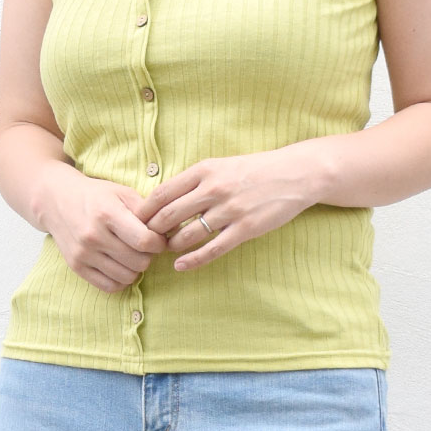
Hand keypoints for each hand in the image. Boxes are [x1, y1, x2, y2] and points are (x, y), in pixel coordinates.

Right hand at [45, 170, 168, 292]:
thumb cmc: (96, 195)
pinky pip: (109, 286)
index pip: (144, 241)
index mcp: (107, 213)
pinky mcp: (76, 266)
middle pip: (138, 261)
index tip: (158, 238)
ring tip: (132, 254)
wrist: (56, 200)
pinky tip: (121, 265)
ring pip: (126, 277)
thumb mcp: (121, 193)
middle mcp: (93, 235)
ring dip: (136, 268)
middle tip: (145, 246)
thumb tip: (172, 229)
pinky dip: (121, 280)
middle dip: (149, 255)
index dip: (158, 243)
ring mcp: (83, 253)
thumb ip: (146, 210)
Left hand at [134, 150, 314, 271]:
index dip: (145, 211)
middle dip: (153, 231)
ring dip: (172, 246)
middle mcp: (214, 189)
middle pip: (169, 215)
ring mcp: (230, 210)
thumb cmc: (253, 170)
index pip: (162, 193)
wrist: (294, 174)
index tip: (136, 221)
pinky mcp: (245, 229)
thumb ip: (194, 180)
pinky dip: (192, 261)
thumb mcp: (220, 165)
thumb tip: (163, 198)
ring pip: (187, 234)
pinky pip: (212, 249)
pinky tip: (181, 266)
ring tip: (166, 250)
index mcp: (204, 170)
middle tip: (145, 240)